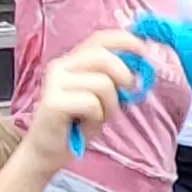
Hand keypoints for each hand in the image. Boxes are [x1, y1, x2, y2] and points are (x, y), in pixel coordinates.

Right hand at [27, 29, 142, 157]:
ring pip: (102, 83)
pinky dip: (97, 117)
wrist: (48, 152)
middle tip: (126, 94)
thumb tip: (140, 65)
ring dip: (110, 105)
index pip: (99, 39)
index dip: (125, 40)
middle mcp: (61, 66)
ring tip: (97, 117)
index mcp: (72, 61)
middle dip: (124, 75)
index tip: (143, 52)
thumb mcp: (103, 98)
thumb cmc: (76, 125)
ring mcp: (54, 82)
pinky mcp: (53, 101)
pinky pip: (91, 102)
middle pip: (103, 56)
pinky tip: (85, 124)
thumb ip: (115, 79)